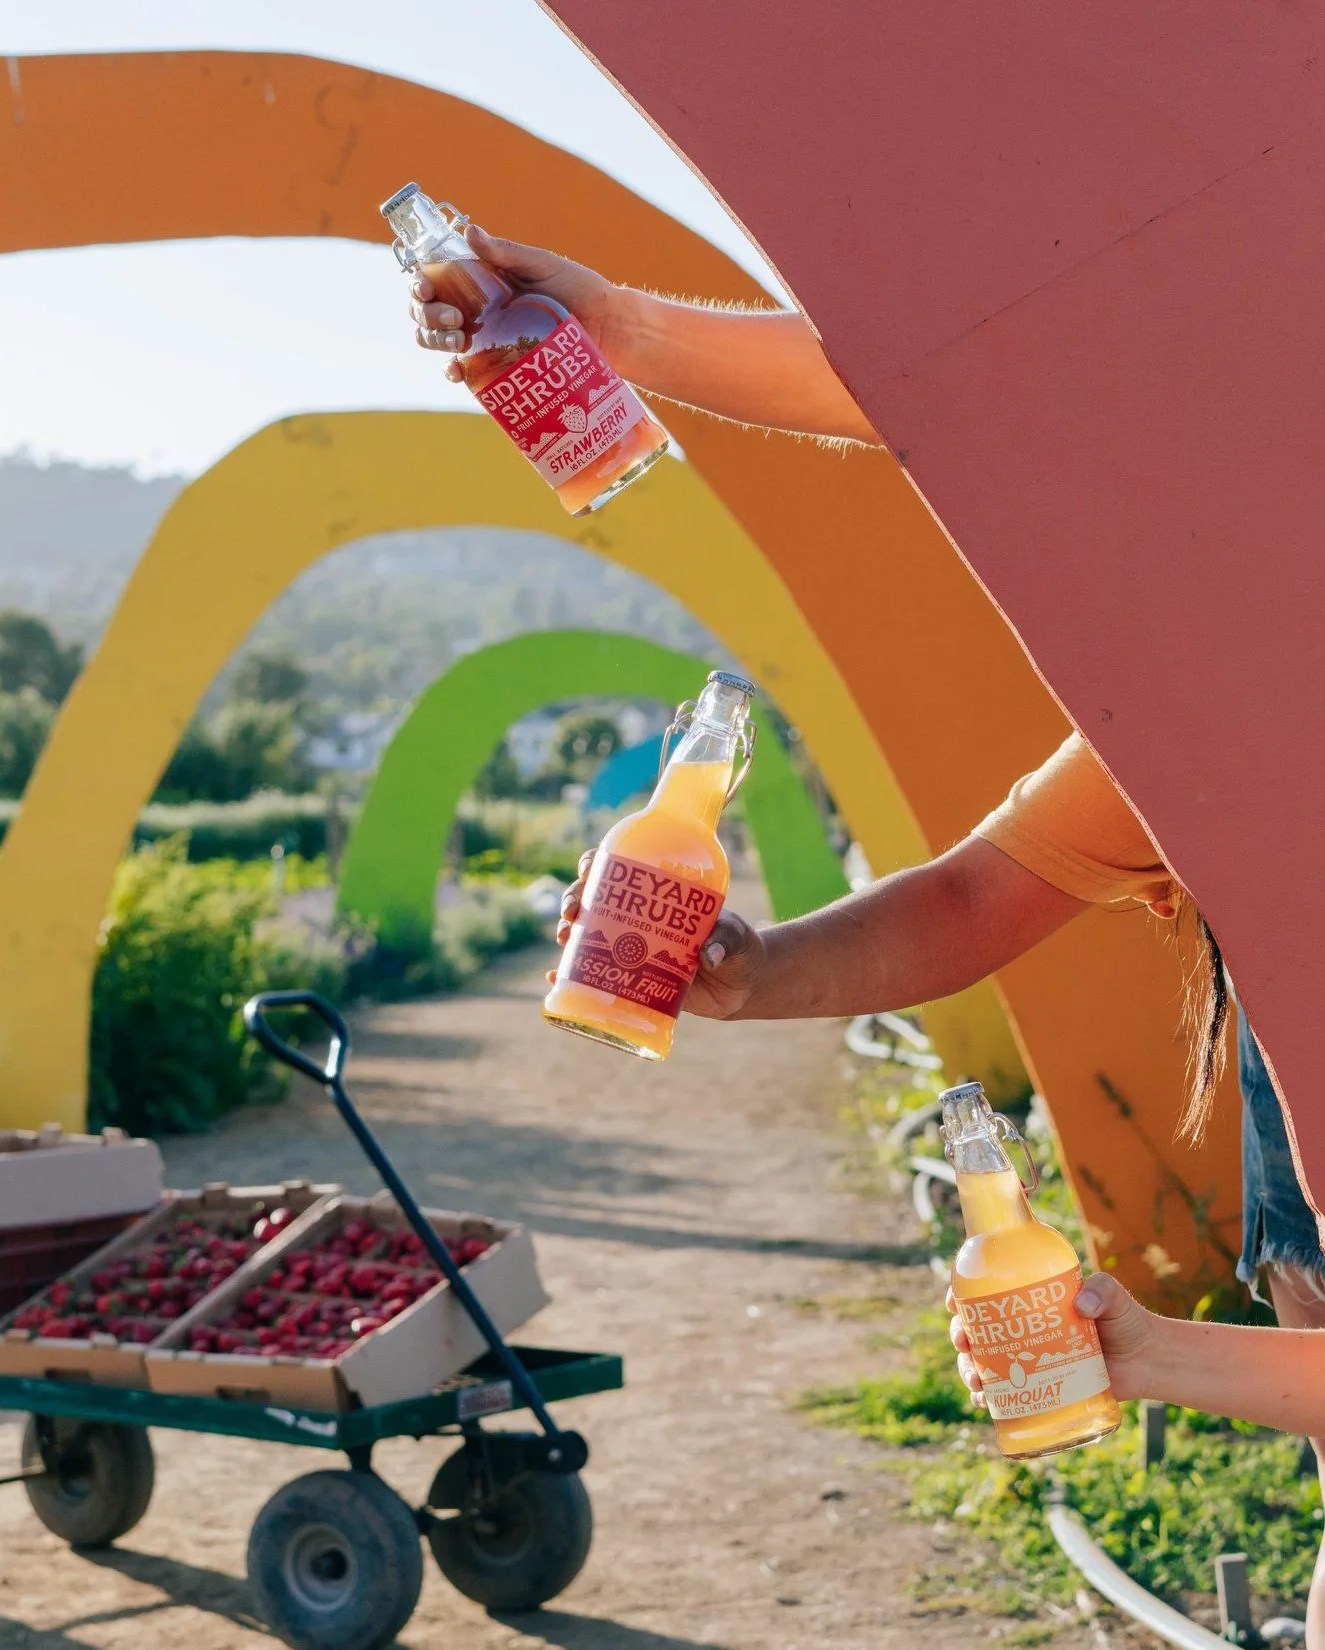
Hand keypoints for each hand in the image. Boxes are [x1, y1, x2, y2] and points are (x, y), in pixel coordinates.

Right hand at [409, 225, 625, 381]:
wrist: (607, 329)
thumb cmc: (578, 289)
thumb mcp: (542, 265)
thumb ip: (506, 253)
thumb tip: (469, 231)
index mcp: (481, 279)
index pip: (435, 279)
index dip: (420, 283)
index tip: (425, 287)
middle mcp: (476, 308)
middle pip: (428, 311)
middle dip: (428, 315)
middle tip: (456, 319)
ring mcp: (484, 338)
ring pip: (438, 340)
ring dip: (435, 340)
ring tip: (459, 341)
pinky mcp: (496, 366)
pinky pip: (465, 372)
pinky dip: (453, 372)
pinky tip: (456, 372)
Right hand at [550, 849, 766, 1020]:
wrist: (743, 987)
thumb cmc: (741, 949)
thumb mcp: (738, 937)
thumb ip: (727, 940)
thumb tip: (708, 955)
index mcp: (658, 896)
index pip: (620, 869)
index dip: (597, 864)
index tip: (588, 868)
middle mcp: (638, 918)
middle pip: (594, 900)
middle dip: (573, 899)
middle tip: (571, 912)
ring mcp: (632, 948)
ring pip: (587, 934)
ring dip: (566, 932)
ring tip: (563, 938)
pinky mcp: (631, 980)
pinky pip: (595, 975)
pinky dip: (568, 977)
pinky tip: (553, 979)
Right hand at [947, 1271, 1157, 1406]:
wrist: (1147, 1361)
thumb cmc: (1127, 1320)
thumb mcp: (1113, 1297)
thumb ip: (1102, 1292)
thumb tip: (1082, 1306)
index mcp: (1029, 1300)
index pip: (987, 1292)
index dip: (962, 1294)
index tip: (954, 1301)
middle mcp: (1023, 1329)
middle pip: (977, 1329)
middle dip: (960, 1336)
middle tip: (964, 1344)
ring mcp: (1029, 1359)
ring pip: (985, 1363)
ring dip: (969, 1370)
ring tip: (975, 1380)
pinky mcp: (1040, 1387)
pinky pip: (1005, 1394)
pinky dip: (989, 1398)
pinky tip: (984, 1402)